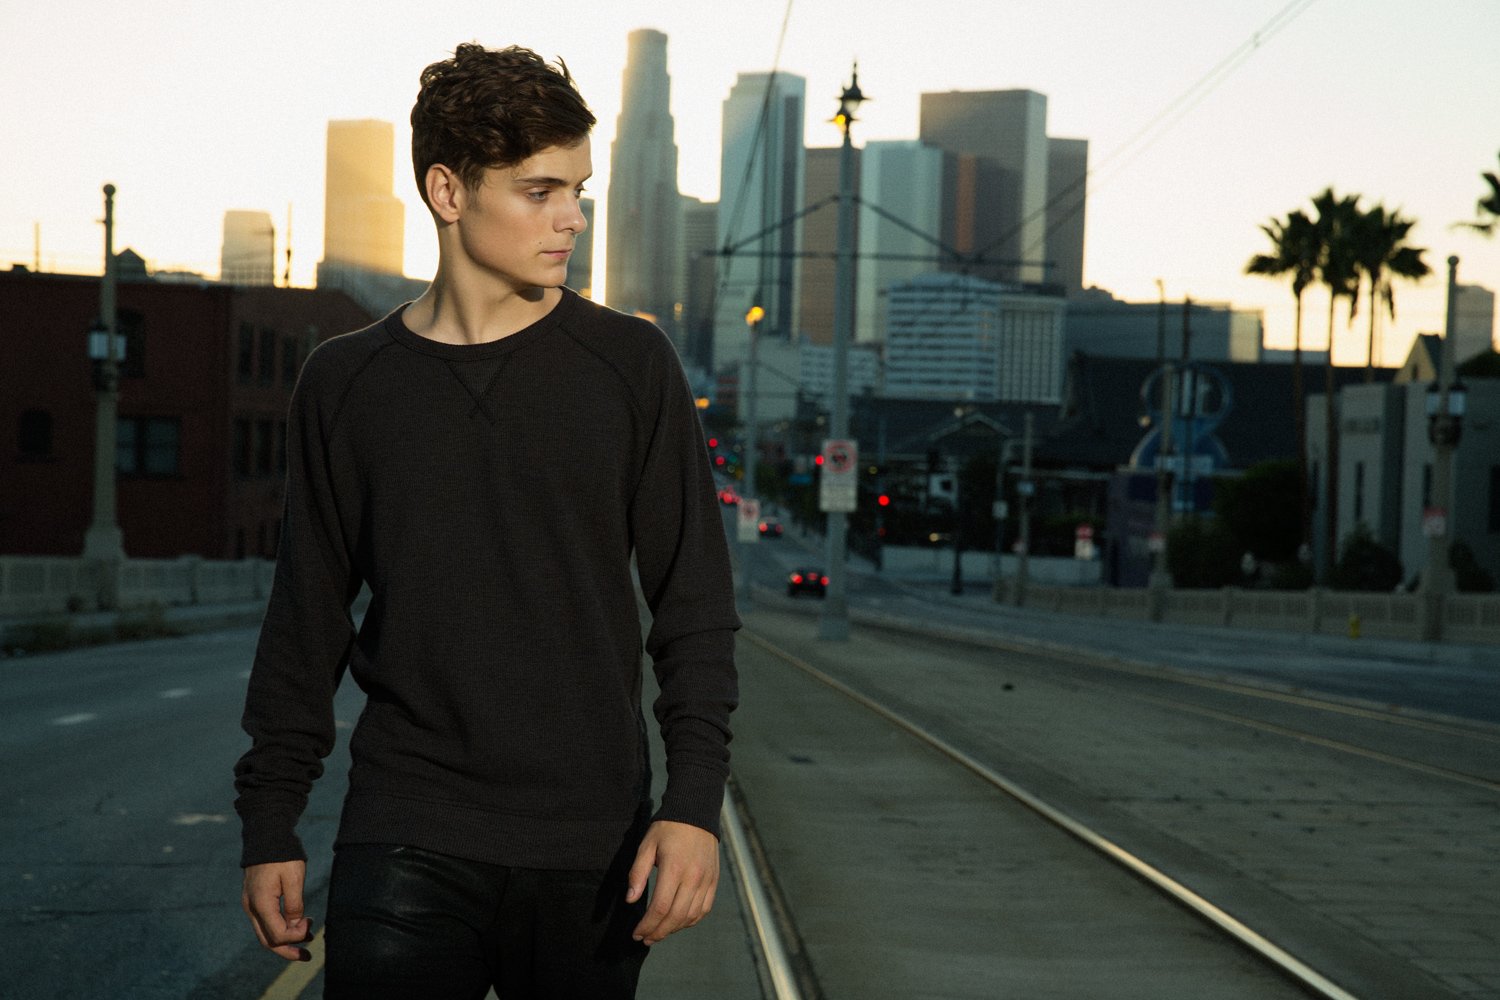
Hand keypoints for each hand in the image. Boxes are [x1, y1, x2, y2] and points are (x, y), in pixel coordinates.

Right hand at [242, 860, 313, 960]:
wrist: (266, 836)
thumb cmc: (282, 855)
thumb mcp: (294, 877)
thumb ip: (294, 904)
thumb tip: (296, 926)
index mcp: (260, 903)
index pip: (277, 934)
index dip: (295, 936)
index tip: (310, 922)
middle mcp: (251, 908)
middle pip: (267, 941)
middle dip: (287, 951)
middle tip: (307, 957)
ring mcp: (250, 905)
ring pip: (265, 934)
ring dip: (285, 941)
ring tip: (307, 940)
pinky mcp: (254, 900)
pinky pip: (265, 922)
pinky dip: (279, 929)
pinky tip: (296, 927)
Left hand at [626, 820, 718, 944]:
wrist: (696, 811)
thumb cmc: (668, 828)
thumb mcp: (647, 845)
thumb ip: (638, 873)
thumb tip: (630, 900)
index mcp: (674, 868)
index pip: (660, 907)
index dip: (647, 925)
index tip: (637, 933)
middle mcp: (693, 877)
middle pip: (676, 917)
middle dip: (658, 932)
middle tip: (645, 939)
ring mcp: (706, 880)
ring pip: (691, 916)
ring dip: (673, 929)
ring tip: (659, 933)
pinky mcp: (714, 881)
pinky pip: (704, 909)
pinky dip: (691, 921)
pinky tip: (678, 923)